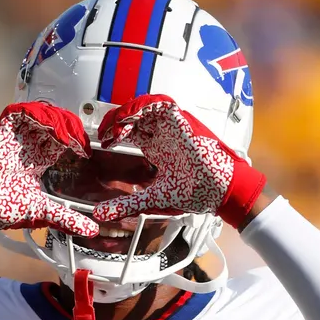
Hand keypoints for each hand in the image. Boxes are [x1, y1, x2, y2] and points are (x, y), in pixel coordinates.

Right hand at [0, 102, 99, 244]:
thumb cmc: (2, 207)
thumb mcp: (42, 211)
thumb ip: (66, 218)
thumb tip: (91, 230)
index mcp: (36, 160)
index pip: (60, 141)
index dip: (75, 140)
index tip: (86, 150)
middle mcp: (27, 146)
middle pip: (53, 124)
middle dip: (70, 126)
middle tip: (80, 137)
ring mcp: (14, 138)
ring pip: (39, 114)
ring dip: (56, 119)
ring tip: (68, 133)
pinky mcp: (1, 133)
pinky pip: (18, 113)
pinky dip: (35, 114)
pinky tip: (49, 126)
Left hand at [93, 94, 265, 228]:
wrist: (220, 190)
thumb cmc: (195, 193)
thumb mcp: (151, 199)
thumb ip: (126, 205)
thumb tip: (99, 215)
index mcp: (160, 149)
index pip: (133, 132)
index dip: (116, 133)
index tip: (104, 142)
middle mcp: (164, 135)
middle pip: (135, 117)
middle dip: (116, 120)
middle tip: (104, 132)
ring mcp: (174, 127)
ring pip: (145, 107)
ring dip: (127, 112)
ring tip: (115, 126)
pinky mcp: (182, 122)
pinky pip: (161, 104)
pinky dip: (142, 107)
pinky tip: (129, 119)